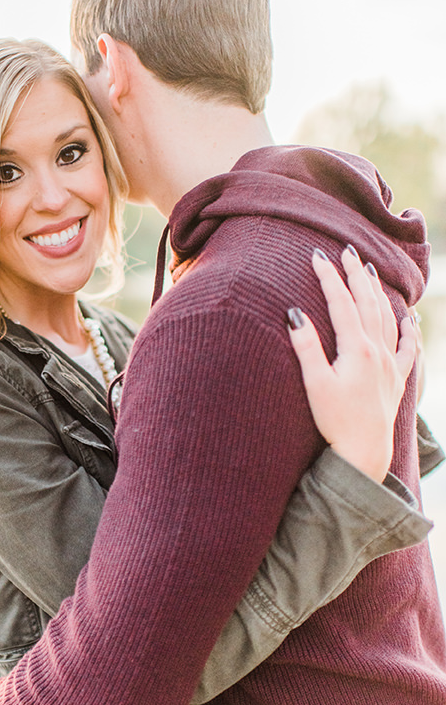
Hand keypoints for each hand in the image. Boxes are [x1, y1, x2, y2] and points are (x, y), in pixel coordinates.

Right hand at [287, 246, 417, 481]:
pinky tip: (409, 318)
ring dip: (378, 293)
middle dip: (356, 275)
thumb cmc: (334, 420)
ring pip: (387, 318)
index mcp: (356, 349)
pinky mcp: (397, 380)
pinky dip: (409, 330)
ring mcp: (390, 365)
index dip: (329, 278)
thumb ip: (307, 347)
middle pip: (367, 303)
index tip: (317, 256)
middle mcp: (378, 351)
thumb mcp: (315, 384)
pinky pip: (408, 348)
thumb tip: (295, 314)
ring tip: (370, 272)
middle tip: (346, 251)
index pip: (341, 303)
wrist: (364, 452)